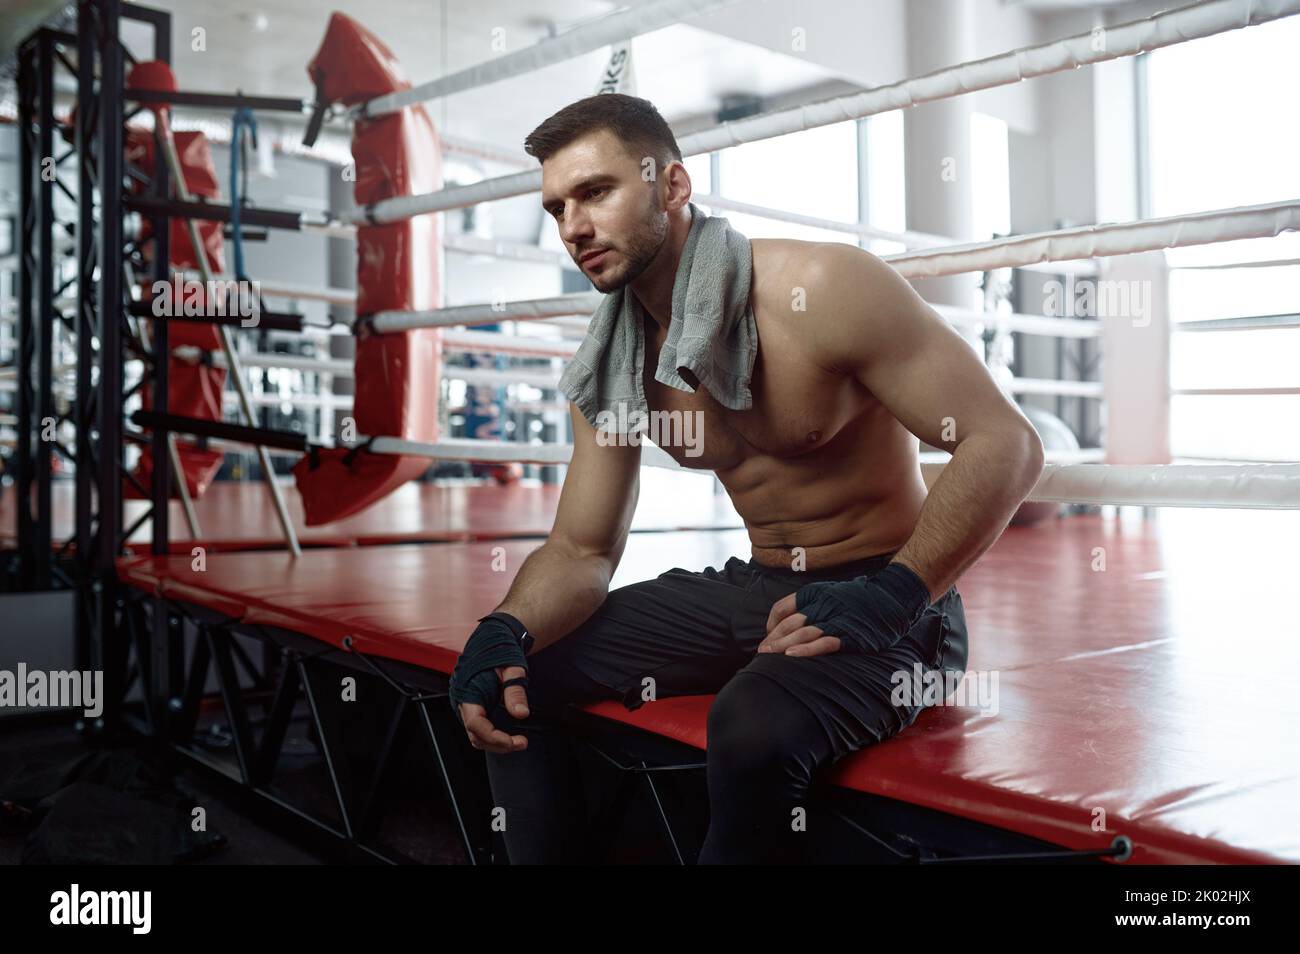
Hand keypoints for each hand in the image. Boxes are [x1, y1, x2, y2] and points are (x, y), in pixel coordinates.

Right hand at [449, 615, 531, 753]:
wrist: (493, 635)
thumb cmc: (500, 648)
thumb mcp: (512, 667)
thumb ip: (515, 691)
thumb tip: (521, 713)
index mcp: (467, 690)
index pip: (476, 725)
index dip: (495, 738)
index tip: (516, 741)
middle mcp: (462, 699)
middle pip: (475, 735)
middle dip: (498, 744)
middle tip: (522, 743)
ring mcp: (465, 704)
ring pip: (475, 735)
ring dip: (495, 743)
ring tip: (518, 741)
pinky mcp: (472, 705)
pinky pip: (478, 727)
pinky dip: (492, 736)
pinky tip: (508, 735)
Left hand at [761, 563, 932, 658]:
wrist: (895, 596)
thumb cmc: (865, 597)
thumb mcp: (835, 592)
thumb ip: (816, 602)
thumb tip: (796, 619)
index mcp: (816, 593)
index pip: (783, 607)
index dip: (772, 622)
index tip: (768, 635)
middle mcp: (822, 604)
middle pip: (789, 623)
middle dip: (773, 638)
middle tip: (761, 651)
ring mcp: (836, 619)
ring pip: (802, 633)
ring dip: (782, 646)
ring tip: (768, 656)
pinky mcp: (849, 633)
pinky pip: (823, 642)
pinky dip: (806, 649)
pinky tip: (792, 656)